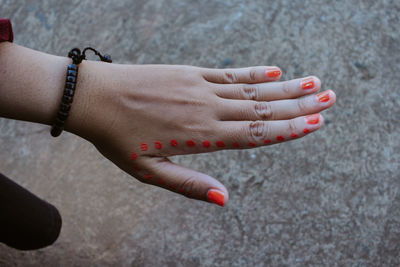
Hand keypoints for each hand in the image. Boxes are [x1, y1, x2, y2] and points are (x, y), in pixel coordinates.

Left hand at [67, 63, 335, 206]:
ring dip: (285, 87)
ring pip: (252, 90)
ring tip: (313, 82)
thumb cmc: (118, 138)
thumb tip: (226, 199)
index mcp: (201, 137)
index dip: (287, 129)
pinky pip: (228, 73)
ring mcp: (200, 88)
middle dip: (299, 105)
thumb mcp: (149, 172)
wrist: (93, 97)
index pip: (255, 134)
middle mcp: (207, 109)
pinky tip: (274, 71)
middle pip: (262, 109)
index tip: (315, 123)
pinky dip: (253, 73)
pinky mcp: (190, 73)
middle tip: (329, 98)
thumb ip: (190, 184)